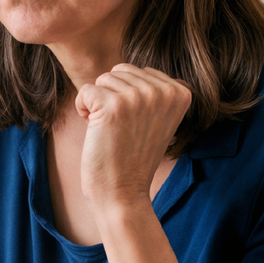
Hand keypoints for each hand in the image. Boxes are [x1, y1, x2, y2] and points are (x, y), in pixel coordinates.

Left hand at [74, 64, 190, 211]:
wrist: (123, 193)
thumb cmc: (134, 155)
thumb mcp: (157, 118)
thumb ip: (153, 91)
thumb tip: (136, 69)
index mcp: (180, 92)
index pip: (138, 71)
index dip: (127, 97)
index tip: (136, 124)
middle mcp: (163, 92)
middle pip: (119, 71)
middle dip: (112, 96)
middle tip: (121, 128)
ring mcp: (138, 98)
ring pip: (102, 79)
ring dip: (98, 104)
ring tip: (111, 130)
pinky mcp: (112, 106)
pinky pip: (85, 91)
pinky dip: (82, 109)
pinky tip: (96, 131)